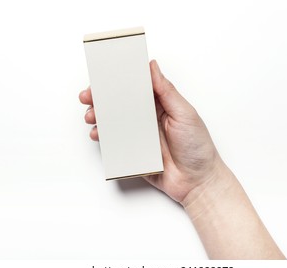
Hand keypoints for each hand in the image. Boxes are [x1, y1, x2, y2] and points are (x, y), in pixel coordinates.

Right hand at [79, 60, 229, 202]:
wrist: (197, 182)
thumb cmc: (197, 147)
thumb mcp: (184, 114)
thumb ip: (166, 91)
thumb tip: (152, 66)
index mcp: (161, 105)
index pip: (136, 88)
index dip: (119, 81)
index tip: (103, 76)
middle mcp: (149, 119)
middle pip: (121, 104)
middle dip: (103, 99)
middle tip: (88, 96)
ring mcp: (141, 136)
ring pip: (115, 123)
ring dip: (100, 118)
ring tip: (91, 116)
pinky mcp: (135, 153)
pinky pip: (116, 143)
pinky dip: (104, 138)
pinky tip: (98, 134)